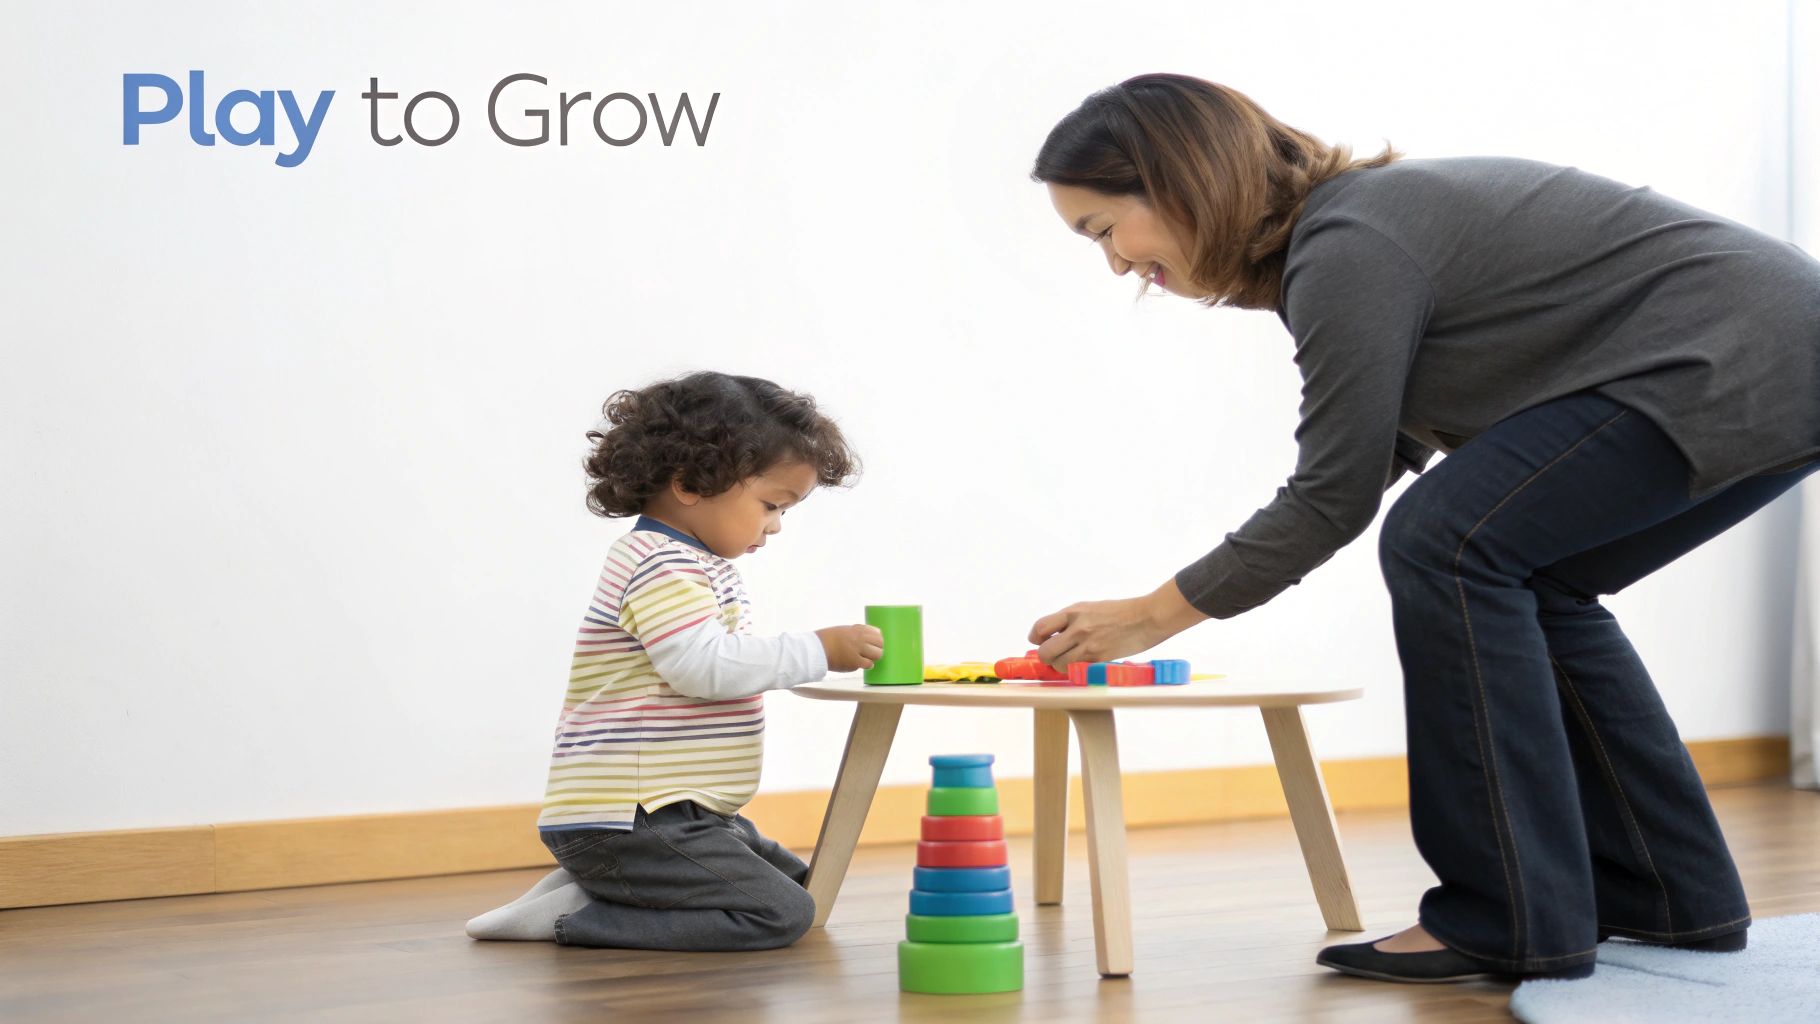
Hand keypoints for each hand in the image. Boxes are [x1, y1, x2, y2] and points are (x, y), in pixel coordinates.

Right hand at [817, 624, 883, 672]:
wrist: (816, 648)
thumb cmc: (826, 640)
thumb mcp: (842, 630)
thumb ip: (855, 633)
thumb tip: (866, 638)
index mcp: (856, 629)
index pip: (877, 632)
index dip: (877, 639)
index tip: (874, 643)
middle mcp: (860, 638)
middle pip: (880, 643)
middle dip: (878, 648)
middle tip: (871, 652)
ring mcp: (858, 650)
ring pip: (878, 654)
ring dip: (874, 657)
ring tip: (866, 659)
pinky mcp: (855, 662)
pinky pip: (869, 664)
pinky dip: (867, 665)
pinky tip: (861, 664)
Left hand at [1027, 579, 1208, 668]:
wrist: (1146, 618)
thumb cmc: (1118, 612)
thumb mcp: (1089, 608)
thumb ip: (1068, 620)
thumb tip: (1050, 635)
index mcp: (1073, 611)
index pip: (1040, 628)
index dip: (1036, 637)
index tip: (1040, 640)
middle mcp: (1078, 628)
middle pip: (1045, 652)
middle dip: (1046, 656)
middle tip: (1055, 654)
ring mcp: (1089, 645)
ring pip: (1059, 665)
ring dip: (1061, 665)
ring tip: (1072, 659)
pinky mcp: (1100, 659)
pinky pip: (1077, 670)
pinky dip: (1076, 670)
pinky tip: (1084, 662)